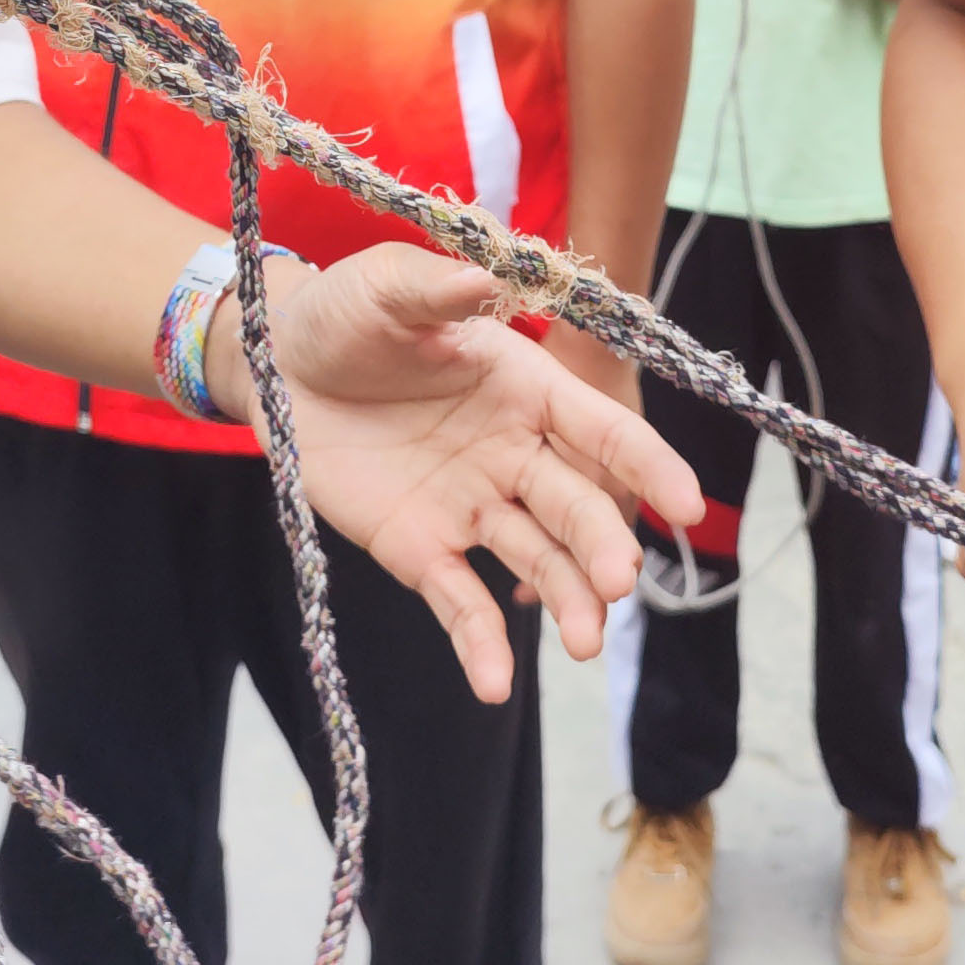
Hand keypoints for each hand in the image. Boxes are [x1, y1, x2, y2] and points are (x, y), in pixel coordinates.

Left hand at [213, 243, 700, 702]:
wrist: (279, 367)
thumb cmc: (348, 315)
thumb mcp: (387, 287)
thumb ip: (437, 289)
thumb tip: (488, 277)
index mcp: (525, 389)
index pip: (602, 431)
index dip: (647, 464)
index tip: (686, 503)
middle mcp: (513, 455)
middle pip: (577, 507)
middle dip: (603, 545)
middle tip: (618, 583)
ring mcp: (471, 507)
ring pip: (537, 559)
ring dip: (567, 599)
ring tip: (586, 642)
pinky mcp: (421, 549)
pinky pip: (460, 603)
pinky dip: (481, 645)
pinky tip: (495, 686)